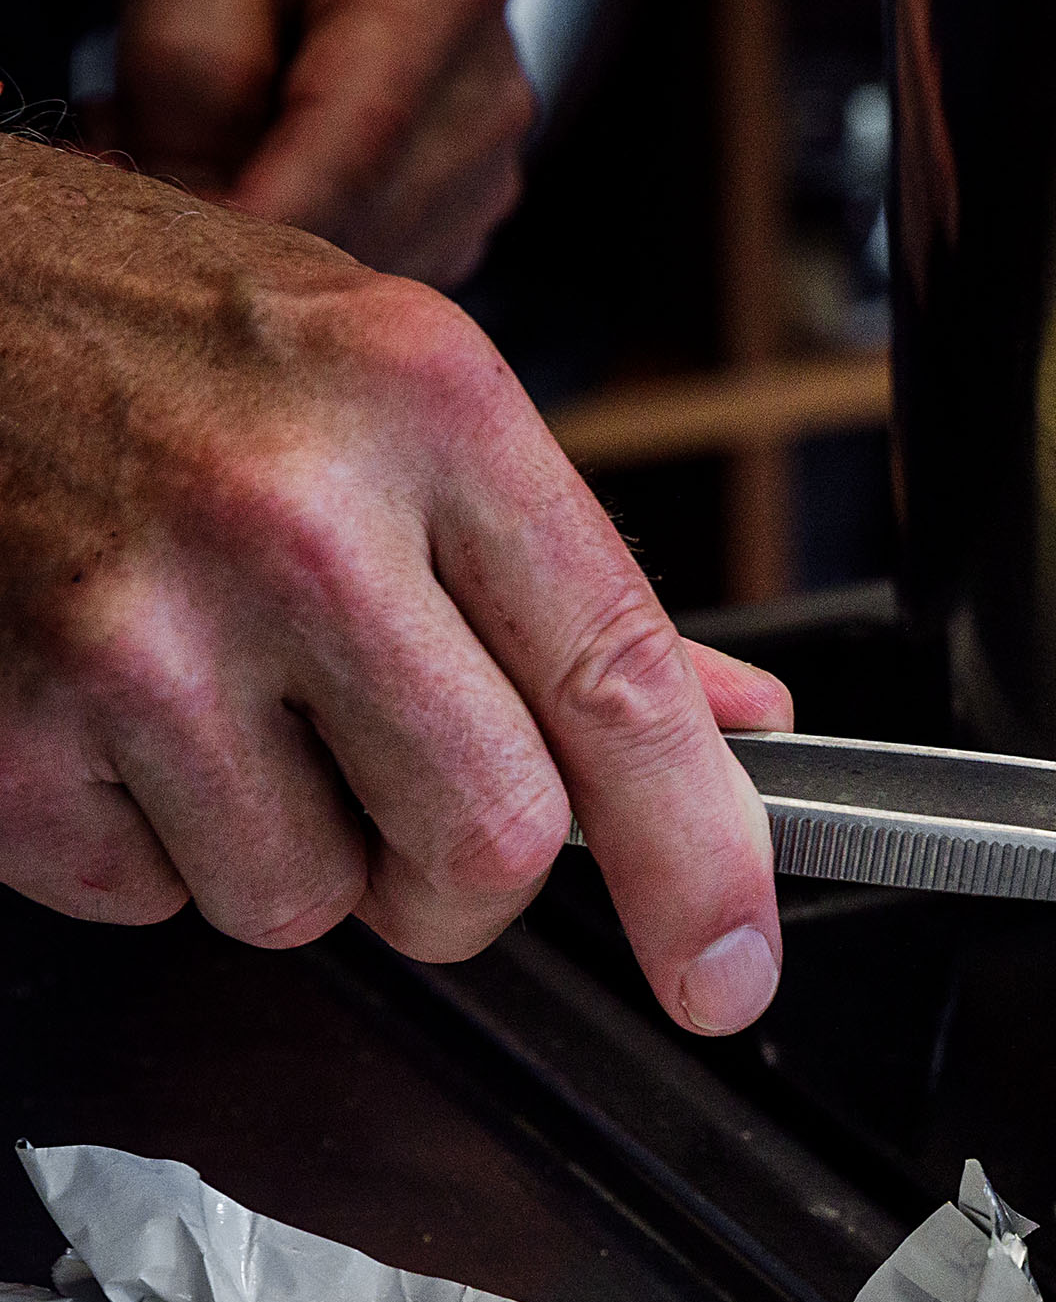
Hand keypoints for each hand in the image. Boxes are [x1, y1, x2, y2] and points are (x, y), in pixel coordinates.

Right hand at [0, 144, 787, 1031]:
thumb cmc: (164, 333)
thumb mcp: (399, 389)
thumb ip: (569, 577)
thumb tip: (737, 722)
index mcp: (428, 411)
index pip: (620, 687)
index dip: (698, 861)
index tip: (728, 969)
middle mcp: (292, 518)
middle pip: (484, 840)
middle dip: (464, 877)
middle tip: (406, 803)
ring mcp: (135, 628)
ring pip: (306, 901)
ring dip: (291, 851)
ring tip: (225, 702)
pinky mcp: (7, 729)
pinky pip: (144, 898)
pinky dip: (145, 843)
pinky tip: (115, 711)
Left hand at [99, 0, 533, 286]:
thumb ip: (189, 55)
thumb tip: (202, 198)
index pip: (358, 132)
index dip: (260, 208)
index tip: (171, 243)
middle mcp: (494, 79)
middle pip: (364, 208)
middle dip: (239, 210)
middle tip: (124, 134)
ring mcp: (495, 150)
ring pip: (371, 252)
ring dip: (266, 227)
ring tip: (183, 131)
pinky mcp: (474, 199)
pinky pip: (382, 261)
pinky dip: (305, 238)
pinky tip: (251, 161)